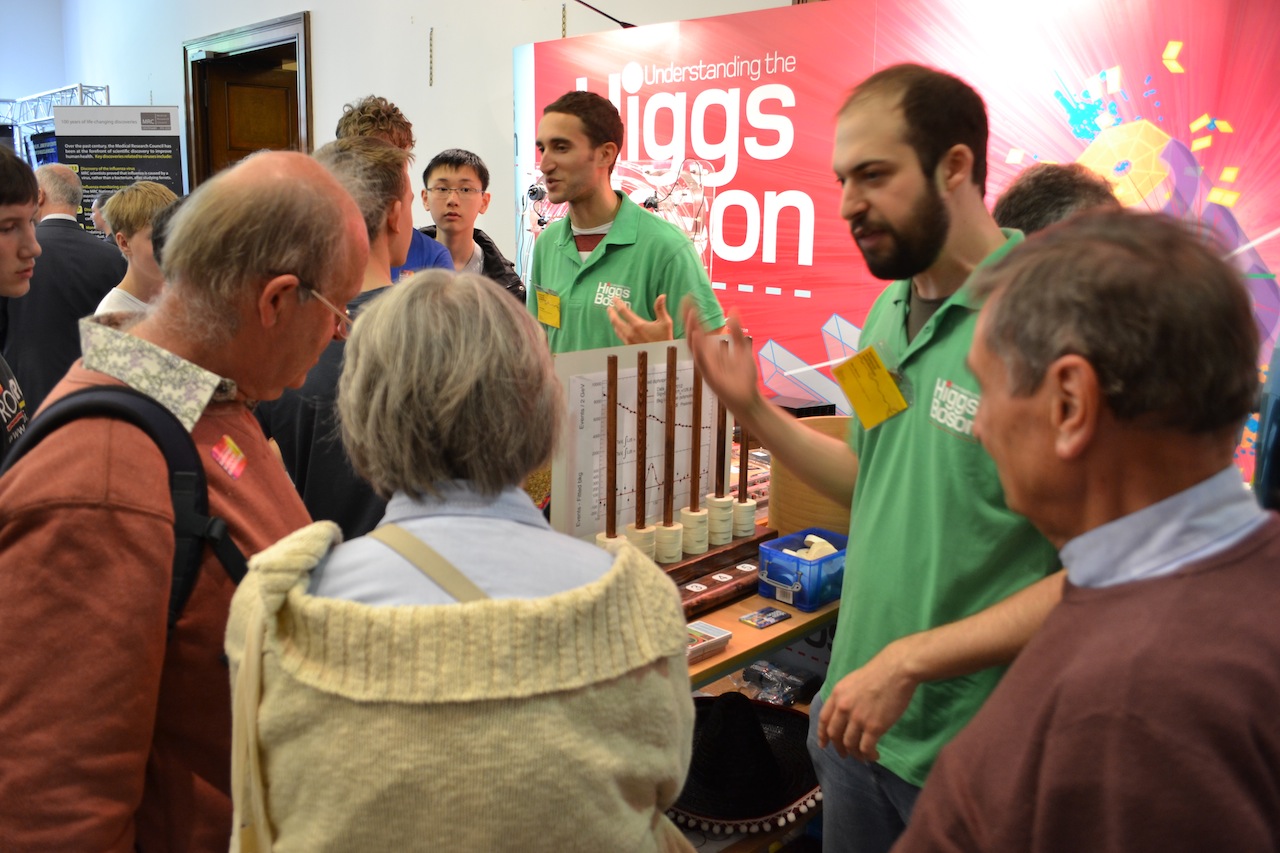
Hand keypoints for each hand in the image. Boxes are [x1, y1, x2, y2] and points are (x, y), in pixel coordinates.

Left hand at [609, 294, 673, 343]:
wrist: (662, 356)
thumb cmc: (664, 339)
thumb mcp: (665, 323)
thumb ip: (660, 308)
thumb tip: (662, 296)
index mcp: (637, 325)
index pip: (623, 311)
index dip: (618, 303)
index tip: (615, 299)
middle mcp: (630, 333)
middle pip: (615, 321)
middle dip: (611, 313)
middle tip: (609, 308)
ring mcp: (628, 341)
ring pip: (616, 329)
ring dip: (614, 322)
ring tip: (613, 317)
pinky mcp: (629, 347)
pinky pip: (620, 337)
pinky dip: (618, 330)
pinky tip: (619, 329)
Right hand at [684, 299, 760, 418]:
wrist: (747, 399)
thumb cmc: (743, 377)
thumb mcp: (743, 349)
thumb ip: (738, 331)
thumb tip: (734, 311)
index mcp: (711, 350)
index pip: (699, 329)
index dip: (694, 314)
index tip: (690, 298)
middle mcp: (706, 357)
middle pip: (693, 334)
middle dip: (689, 319)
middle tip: (686, 301)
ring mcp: (706, 366)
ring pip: (694, 347)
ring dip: (691, 331)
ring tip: (690, 314)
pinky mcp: (710, 376)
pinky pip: (701, 361)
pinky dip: (698, 349)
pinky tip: (697, 337)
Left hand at [817, 639, 918, 760]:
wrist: (896, 670)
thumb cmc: (879, 672)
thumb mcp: (852, 681)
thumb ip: (846, 697)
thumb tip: (846, 712)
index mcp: (837, 695)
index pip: (824, 719)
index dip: (822, 734)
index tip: (824, 744)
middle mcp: (843, 708)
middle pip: (834, 734)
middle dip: (838, 747)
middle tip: (844, 754)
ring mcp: (858, 718)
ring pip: (849, 744)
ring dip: (855, 754)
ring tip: (862, 756)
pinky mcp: (874, 727)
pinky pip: (865, 748)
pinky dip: (868, 755)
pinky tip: (874, 755)